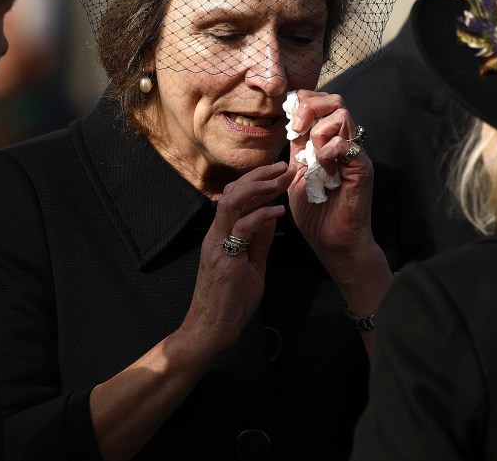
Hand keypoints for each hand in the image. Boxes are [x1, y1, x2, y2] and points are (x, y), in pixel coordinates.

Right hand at [179, 162, 292, 353]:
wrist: (212, 329)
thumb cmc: (230, 301)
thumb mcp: (252, 264)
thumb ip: (259, 240)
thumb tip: (271, 215)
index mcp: (221, 233)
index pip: (236, 197)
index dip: (258, 181)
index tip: (280, 173)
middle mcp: (216, 233)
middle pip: (232, 192)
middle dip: (259, 176)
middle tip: (284, 166)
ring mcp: (217, 244)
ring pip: (231, 202)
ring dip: (257, 187)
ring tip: (279, 179)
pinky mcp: (223, 257)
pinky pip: (241, 227)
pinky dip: (260, 215)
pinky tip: (277, 211)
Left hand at [287, 91, 374, 252]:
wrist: (331, 242)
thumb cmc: (316, 213)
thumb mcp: (297, 174)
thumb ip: (297, 148)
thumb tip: (291, 121)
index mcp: (330, 142)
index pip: (323, 102)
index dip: (304, 102)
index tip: (291, 121)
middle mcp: (346, 144)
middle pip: (336, 100)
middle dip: (310, 108)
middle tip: (298, 130)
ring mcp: (356, 155)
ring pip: (342, 115)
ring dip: (319, 132)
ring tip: (314, 157)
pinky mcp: (362, 169)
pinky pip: (346, 144)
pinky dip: (328, 152)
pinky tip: (324, 171)